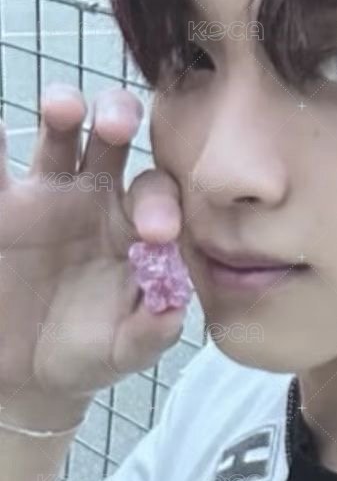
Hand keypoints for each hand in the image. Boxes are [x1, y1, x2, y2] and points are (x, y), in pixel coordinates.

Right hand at [0, 83, 188, 429]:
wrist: (26, 374)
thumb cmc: (87, 353)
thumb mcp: (123, 351)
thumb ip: (151, 331)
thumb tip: (174, 312)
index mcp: (136, 226)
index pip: (157, 194)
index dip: (161, 204)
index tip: (157, 232)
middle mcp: (97, 196)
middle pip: (113, 138)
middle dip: (118, 119)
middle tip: (117, 125)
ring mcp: (48, 193)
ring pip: (59, 135)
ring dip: (63, 110)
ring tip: (63, 107)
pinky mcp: (1, 203)